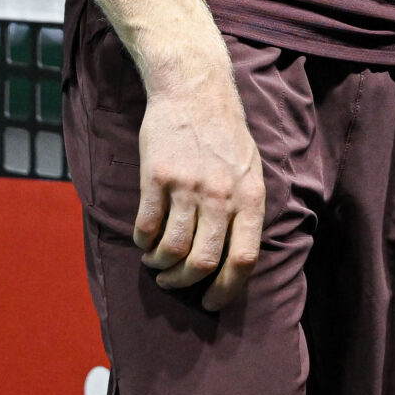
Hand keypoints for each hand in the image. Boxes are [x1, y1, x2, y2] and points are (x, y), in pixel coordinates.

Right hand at [134, 67, 265, 310]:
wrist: (195, 91)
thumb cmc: (224, 134)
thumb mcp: (251, 170)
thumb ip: (245, 210)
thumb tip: (235, 260)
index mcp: (250, 197)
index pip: (244, 259)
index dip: (227, 290)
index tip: (211, 302)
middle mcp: (222, 195)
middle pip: (204, 262)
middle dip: (185, 282)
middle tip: (173, 281)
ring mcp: (189, 185)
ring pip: (172, 249)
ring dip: (160, 265)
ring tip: (156, 262)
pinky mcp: (158, 176)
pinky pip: (147, 226)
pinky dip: (142, 242)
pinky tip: (144, 240)